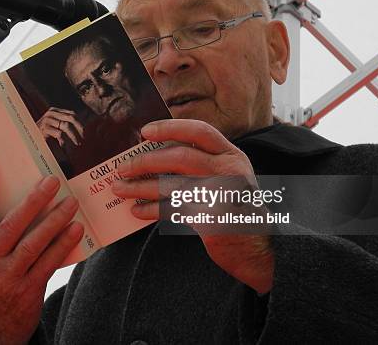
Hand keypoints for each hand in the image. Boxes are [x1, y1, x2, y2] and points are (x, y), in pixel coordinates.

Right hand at [0, 151, 83, 343]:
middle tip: (51, 180)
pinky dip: (63, 244)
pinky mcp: (27, 290)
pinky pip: (49, 262)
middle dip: (34, 200)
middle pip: (12, 224)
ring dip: (56, 220)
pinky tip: (76, 230)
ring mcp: (6, 277)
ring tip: (71, 203)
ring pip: (34, 243)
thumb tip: (23, 201)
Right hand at [36, 107, 83, 146]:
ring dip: (74, 136)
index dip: (80, 122)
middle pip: (71, 118)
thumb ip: (65, 123)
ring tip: (77, 143)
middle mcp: (51, 113)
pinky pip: (59, 134)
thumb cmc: (45, 135)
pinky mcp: (44, 128)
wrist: (29, 139)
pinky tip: (63, 145)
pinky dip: (63, 141)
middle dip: (79, 128)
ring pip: (66, 126)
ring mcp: (47, 120)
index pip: (72, 114)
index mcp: (54, 111)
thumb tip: (82, 128)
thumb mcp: (55, 126)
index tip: (85, 132)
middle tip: (84, 137)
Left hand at [111, 119, 273, 293]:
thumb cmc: (234, 209)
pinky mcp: (211, 219)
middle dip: (145, 161)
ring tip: (120, 188)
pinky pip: (171, 210)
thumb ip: (202, 163)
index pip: (199, 131)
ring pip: (170, 184)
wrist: (257, 249)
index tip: (144, 132)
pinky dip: (151, 209)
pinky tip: (137, 210)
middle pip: (179, 156)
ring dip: (140, 187)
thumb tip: (154, 154)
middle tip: (123, 168)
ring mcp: (221, 195)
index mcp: (232, 156)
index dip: (169, 127)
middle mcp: (230, 171)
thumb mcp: (228, 178)